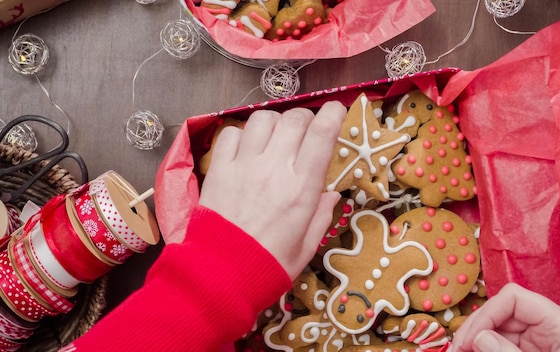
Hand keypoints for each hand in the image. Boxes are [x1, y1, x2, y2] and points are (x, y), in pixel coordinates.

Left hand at [199, 101, 346, 279]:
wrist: (220, 276)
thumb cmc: (270, 264)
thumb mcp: (306, 245)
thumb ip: (322, 215)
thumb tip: (332, 194)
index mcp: (302, 187)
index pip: (323, 133)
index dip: (334, 113)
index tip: (338, 111)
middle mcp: (274, 168)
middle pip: (295, 118)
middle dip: (306, 118)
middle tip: (306, 132)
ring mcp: (244, 165)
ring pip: (263, 119)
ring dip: (275, 123)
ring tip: (275, 138)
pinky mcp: (219, 169)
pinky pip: (232, 133)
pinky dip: (243, 134)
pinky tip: (246, 149)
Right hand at [450, 283, 559, 351]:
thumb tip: (479, 337)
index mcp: (559, 323)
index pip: (513, 298)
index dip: (486, 313)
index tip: (468, 339)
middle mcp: (547, 326)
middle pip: (501, 312)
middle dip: (475, 329)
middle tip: (456, 350)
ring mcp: (538, 341)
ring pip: (497, 329)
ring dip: (475, 339)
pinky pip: (501, 344)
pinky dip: (484, 348)